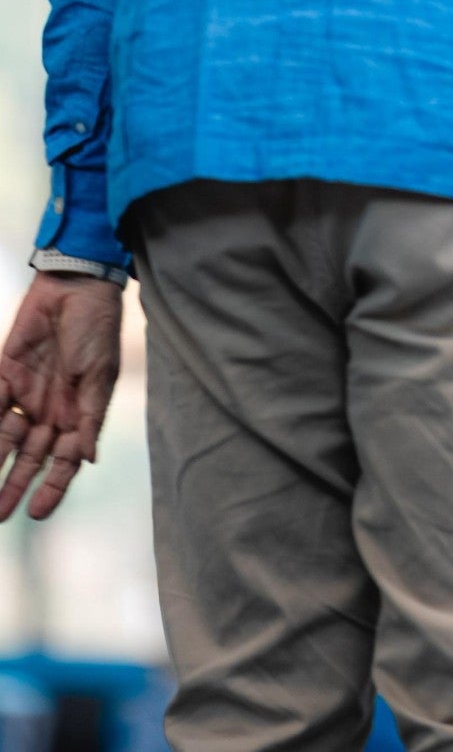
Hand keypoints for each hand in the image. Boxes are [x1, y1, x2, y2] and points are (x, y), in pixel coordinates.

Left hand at [0, 272, 123, 521]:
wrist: (75, 282)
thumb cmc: (96, 327)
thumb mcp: (100, 376)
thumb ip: (90, 418)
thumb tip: (89, 458)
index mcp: (77, 412)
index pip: (62, 460)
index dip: (51, 487)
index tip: (36, 513)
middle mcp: (49, 409)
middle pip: (28, 457)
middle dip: (13, 486)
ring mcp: (26, 393)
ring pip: (5, 439)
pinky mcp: (5, 374)